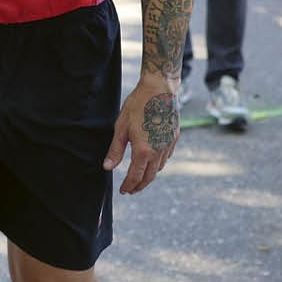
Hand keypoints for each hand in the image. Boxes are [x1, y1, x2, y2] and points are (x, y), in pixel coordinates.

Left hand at [104, 72, 179, 194]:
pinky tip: (153, 162)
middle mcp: (158, 151)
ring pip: (159, 168)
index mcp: (143, 151)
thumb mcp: (121, 128)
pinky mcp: (175, 138)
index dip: (129, 186)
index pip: (135, 176)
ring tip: (140, 177)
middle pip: (149, 176)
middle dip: (139, 186)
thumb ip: (115, 150)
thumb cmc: (137, 106)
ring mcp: (168, 145)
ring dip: (149, 176)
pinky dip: (159, 164)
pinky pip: (167, 157)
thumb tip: (107, 167)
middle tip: (131, 190)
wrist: (159, 90)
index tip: (123, 191)